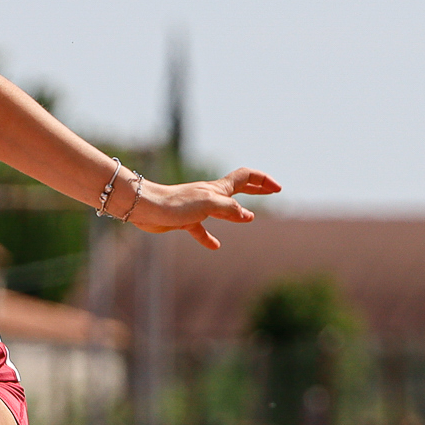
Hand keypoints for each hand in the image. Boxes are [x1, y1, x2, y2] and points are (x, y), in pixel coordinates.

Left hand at [128, 167, 281, 248]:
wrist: (146, 208)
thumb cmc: (176, 204)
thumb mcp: (208, 204)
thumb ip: (229, 209)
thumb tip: (248, 216)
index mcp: (218, 189)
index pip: (246, 178)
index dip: (263, 181)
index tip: (277, 188)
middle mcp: (210, 195)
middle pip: (239, 188)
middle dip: (257, 188)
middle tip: (273, 190)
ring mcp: (198, 208)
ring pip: (223, 208)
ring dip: (238, 210)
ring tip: (249, 218)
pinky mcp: (185, 221)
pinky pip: (201, 229)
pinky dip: (209, 236)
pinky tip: (215, 246)